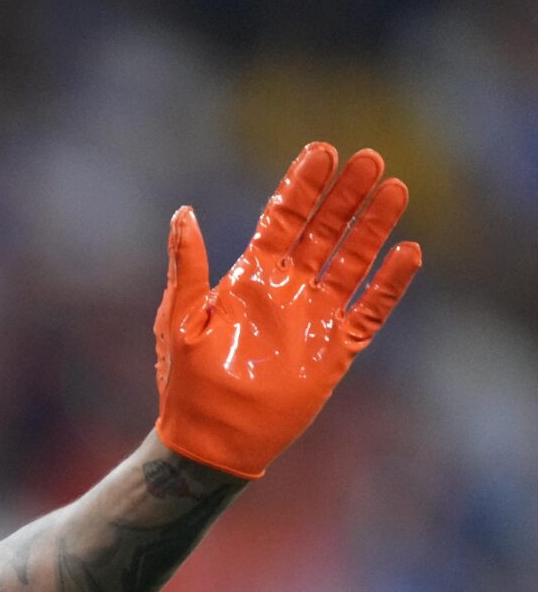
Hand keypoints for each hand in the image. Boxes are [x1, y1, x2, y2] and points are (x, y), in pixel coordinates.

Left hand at [154, 142, 419, 479]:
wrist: (209, 440)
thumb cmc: (187, 383)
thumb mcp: (181, 319)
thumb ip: (188, 267)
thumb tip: (182, 213)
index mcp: (250, 277)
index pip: (283, 219)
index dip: (302, 186)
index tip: (321, 151)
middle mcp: (288, 289)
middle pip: (324, 231)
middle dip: (345, 196)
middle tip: (369, 158)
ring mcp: (315, 316)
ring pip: (353, 261)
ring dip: (373, 227)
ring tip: (395, 188)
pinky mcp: (336, 348)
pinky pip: (370, 311)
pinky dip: (389, 284)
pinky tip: (408, 253)